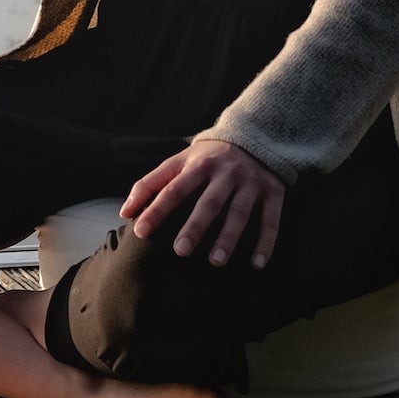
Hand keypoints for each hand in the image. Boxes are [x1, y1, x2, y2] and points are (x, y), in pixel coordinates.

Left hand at [120, 138, 285, 269]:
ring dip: (228, 237)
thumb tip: (125, 212)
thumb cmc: (208, 156)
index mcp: (199, 164)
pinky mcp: (273, 191)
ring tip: (215, 261)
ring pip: (240, 212)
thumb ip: (151, 183)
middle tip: (180, 251)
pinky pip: (271, 219)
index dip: (157, 209)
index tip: (141, 231)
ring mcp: (251, 182)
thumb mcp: (180, 161)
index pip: (174, 188)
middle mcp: (226, 173)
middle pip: (209, 202)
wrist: (256, 134)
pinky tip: (256, 263)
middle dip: (195, 226)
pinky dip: (266, 242)